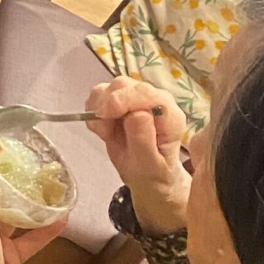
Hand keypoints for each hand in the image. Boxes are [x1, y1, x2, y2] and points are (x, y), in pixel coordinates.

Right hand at [85, 77, 190, 236]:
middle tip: (104, 130)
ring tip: (105, 133)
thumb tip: (137, 114)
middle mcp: (156, 101)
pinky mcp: (122, 100)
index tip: (105, 114)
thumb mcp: (150, 166)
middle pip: (125, 86)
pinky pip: (100, 95)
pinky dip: (94, 111)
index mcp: (169, 116)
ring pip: (110, 87)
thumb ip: (144, 140)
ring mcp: (138, 99)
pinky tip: (103, 129)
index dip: (124, 99)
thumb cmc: (154, 175)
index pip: (146, 94)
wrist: (149, 178)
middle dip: (107, 104)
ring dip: (99, 108)